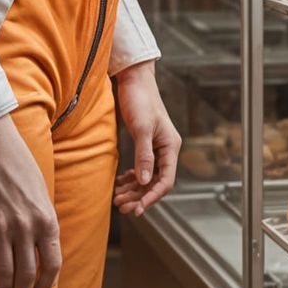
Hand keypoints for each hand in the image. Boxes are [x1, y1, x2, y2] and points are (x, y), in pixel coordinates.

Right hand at [0, 113, 60, 287]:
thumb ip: (42, 218)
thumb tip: (42, 245)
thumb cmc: (15, 159)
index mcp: (45, 218)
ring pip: (3, 272)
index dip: (46, 285)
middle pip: (26, 274)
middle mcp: (24, 227)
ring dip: (3, 287)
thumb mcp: (40, 189)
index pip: (52, 265)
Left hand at [113, 62, 179, 216]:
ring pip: (146, 176)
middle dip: (139, 196)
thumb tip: (143, 181)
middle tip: (121, 206)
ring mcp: (155, 147)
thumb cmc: (140, 99)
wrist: (133, 79)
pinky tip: (120, 184)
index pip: (165, 180)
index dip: (152, 197)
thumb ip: (144, 156)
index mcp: (170, 147)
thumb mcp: (141, 128)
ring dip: (133, 189)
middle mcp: (165, 149)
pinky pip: (140, 167)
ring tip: (117, 198)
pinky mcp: (144, 143)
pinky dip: (131, 178)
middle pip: (155, 182)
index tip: (138, 209)